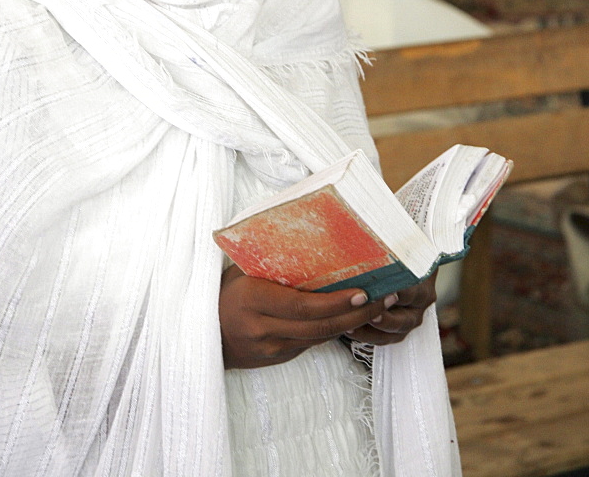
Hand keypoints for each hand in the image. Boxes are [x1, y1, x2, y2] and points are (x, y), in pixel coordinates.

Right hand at [219, 264, 429, 369]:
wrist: (204, 333)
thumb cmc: (225, 291)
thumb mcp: (242, 270)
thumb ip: (271, 260)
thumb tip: (308, 231)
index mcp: (253, 299)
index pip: (303, 306)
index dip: (336, 302)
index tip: (362, 291)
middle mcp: (262, 328)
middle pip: (319, 326)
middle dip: (356, 313)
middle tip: (384, 297)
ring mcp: (270, 348)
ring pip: (320, 338)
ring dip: (352, 323)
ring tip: (379, 306)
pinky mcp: (277, 358)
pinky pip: (312, 343)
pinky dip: (333, 330)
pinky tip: (354, 316)